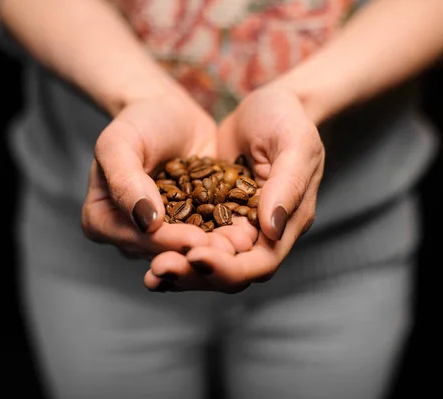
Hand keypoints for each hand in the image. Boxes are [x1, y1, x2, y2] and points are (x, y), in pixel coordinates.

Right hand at [81, 89, 255, 260]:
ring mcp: (160, 234)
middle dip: (198, 252)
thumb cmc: (138, 123)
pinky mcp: (189, 225)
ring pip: (188, 249)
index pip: (135, 240)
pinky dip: (228, 234)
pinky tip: (250, 232)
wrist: (169, 112)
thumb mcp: (120, 143)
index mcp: (101, 220)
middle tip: (230, 249)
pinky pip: (208, 234)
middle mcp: (129, 235)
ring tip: (244, 242)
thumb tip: (146, 222)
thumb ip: (125, 181)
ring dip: (218, 249)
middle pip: (163, 252)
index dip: (166, 243)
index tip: (197, 239)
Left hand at [145, 85, 324, 292]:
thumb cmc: (285, 118)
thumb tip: (272, 228)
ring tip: (151, 273)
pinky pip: (193, 241)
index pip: (261, 263)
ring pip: (208, 262)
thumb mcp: (295, 142)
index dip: (228, 267)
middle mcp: (262, 234)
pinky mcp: (213, 215)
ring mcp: (236, 226)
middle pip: (230, 273)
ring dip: (181, 270)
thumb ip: (288, 184)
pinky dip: (173, 249)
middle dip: (196, 274)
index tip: (195, 256)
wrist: (267, 105)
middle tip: (160, 268)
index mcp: (289, 223)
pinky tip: (147, 252)